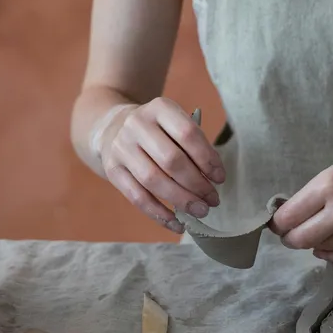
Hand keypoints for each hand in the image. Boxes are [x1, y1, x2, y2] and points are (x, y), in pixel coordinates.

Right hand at [98, 98, 224, 232]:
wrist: (113, 127)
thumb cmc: (158, 131)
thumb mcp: (176, 125)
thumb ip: (195, 147)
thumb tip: (213, 179)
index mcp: (160, 108)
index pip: (188, 134)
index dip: (208, 159)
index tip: (220, 178)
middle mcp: (137, 124)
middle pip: (172, 160)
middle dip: (197, 185)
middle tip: (213, 200)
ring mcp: (121, 147)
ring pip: (154, 181)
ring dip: (181, 200)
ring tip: (200, 211)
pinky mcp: (112, 169)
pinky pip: (137, 197)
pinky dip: (160, 215)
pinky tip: (178, 224)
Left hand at [272, 129, 332, 261]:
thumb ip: (316, 194)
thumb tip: (292, 218)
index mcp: (329, 184)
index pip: (288, 218)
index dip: (278, 224)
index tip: (278, 224)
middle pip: (301, 239)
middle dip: (291, 239)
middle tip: (291, 236)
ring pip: (323, 248)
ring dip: (315, 244)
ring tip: (318, 233)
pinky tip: (329, 246)